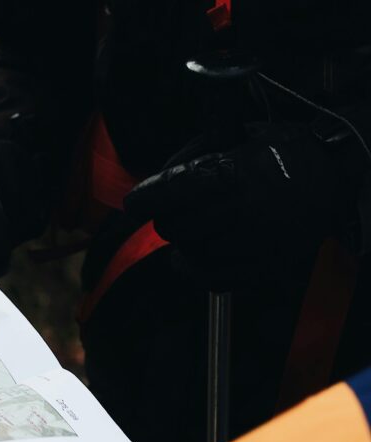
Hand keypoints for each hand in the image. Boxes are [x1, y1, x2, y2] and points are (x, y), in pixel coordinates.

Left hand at [124, 123, 347, 290]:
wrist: (338, 174)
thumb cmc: (285, 150)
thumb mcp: (238, 134)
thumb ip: (193, 153)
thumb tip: (159, 177)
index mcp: (233, 174)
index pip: (169, 191)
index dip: (143, 199)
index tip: (132, 204)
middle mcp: (242, 210)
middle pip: (172, 226)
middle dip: (166, 217)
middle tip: (174, 210)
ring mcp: (254, 242)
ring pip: (188, 253)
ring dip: (184, 241)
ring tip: (195, 227)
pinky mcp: (264, 265)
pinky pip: (212, 278)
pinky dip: (196, 269)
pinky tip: (193, 257)